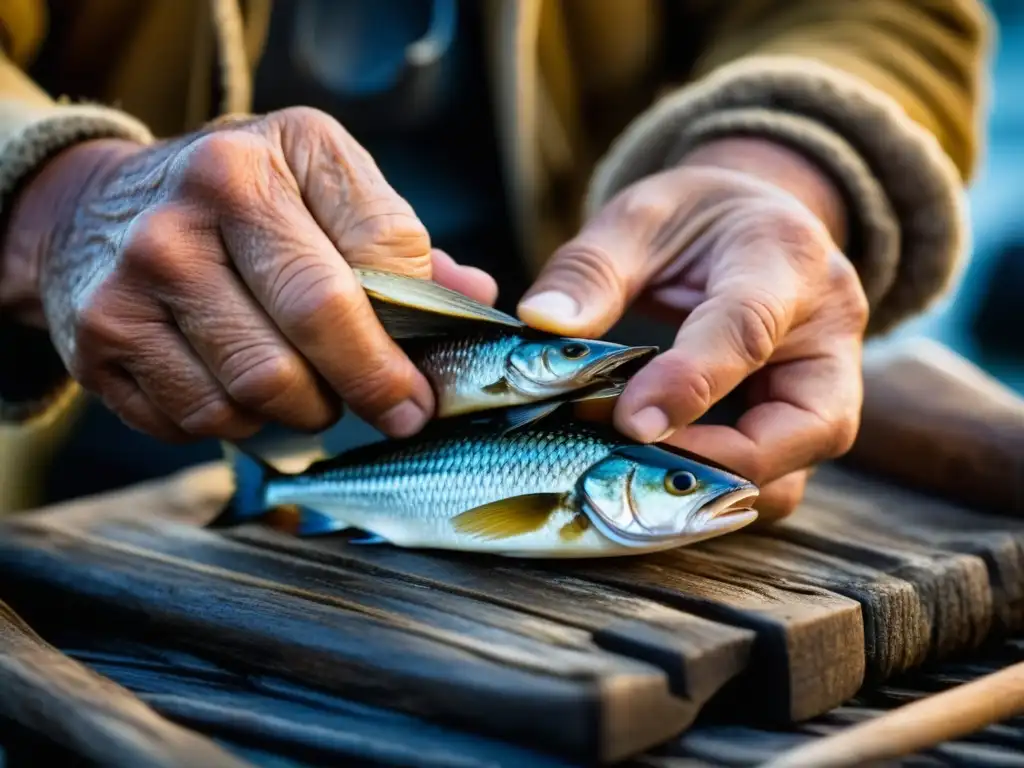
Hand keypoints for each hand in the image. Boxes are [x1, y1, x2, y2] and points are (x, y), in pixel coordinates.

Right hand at [0, 107, 495, 441]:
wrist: (93, 209)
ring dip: (303, 411)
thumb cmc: (237, 202)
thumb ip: (396, 244)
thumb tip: (475, 305)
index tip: (431, 384)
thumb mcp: (320, 184)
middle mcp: (204, 200)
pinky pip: (199, 420)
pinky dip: (238, 423)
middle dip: (372, 387)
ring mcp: (142, 271)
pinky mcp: (102, 338)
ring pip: (260, 390)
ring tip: (308, 389)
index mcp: (280, 153)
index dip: (419, 336)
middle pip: (319, 327)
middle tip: (395, 412)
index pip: (383, 257)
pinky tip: (241, 390)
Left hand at [518, 138, 868, 519]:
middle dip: (719, 462)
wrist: (758, 223)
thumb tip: (542, 321)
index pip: (747, 330)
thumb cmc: (699, 218)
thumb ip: (592, 268)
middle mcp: (829, 334)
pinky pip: (772, 482)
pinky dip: (713, 492)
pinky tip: (652, 474)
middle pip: (809, 426)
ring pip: (794, 473)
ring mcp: (826, 389)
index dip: (690, 383)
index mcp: (787, 260)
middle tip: (628, 462)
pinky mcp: (803, 427)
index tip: (627, 421)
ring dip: (715, 491)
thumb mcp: (640, 217)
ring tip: (632, 472)